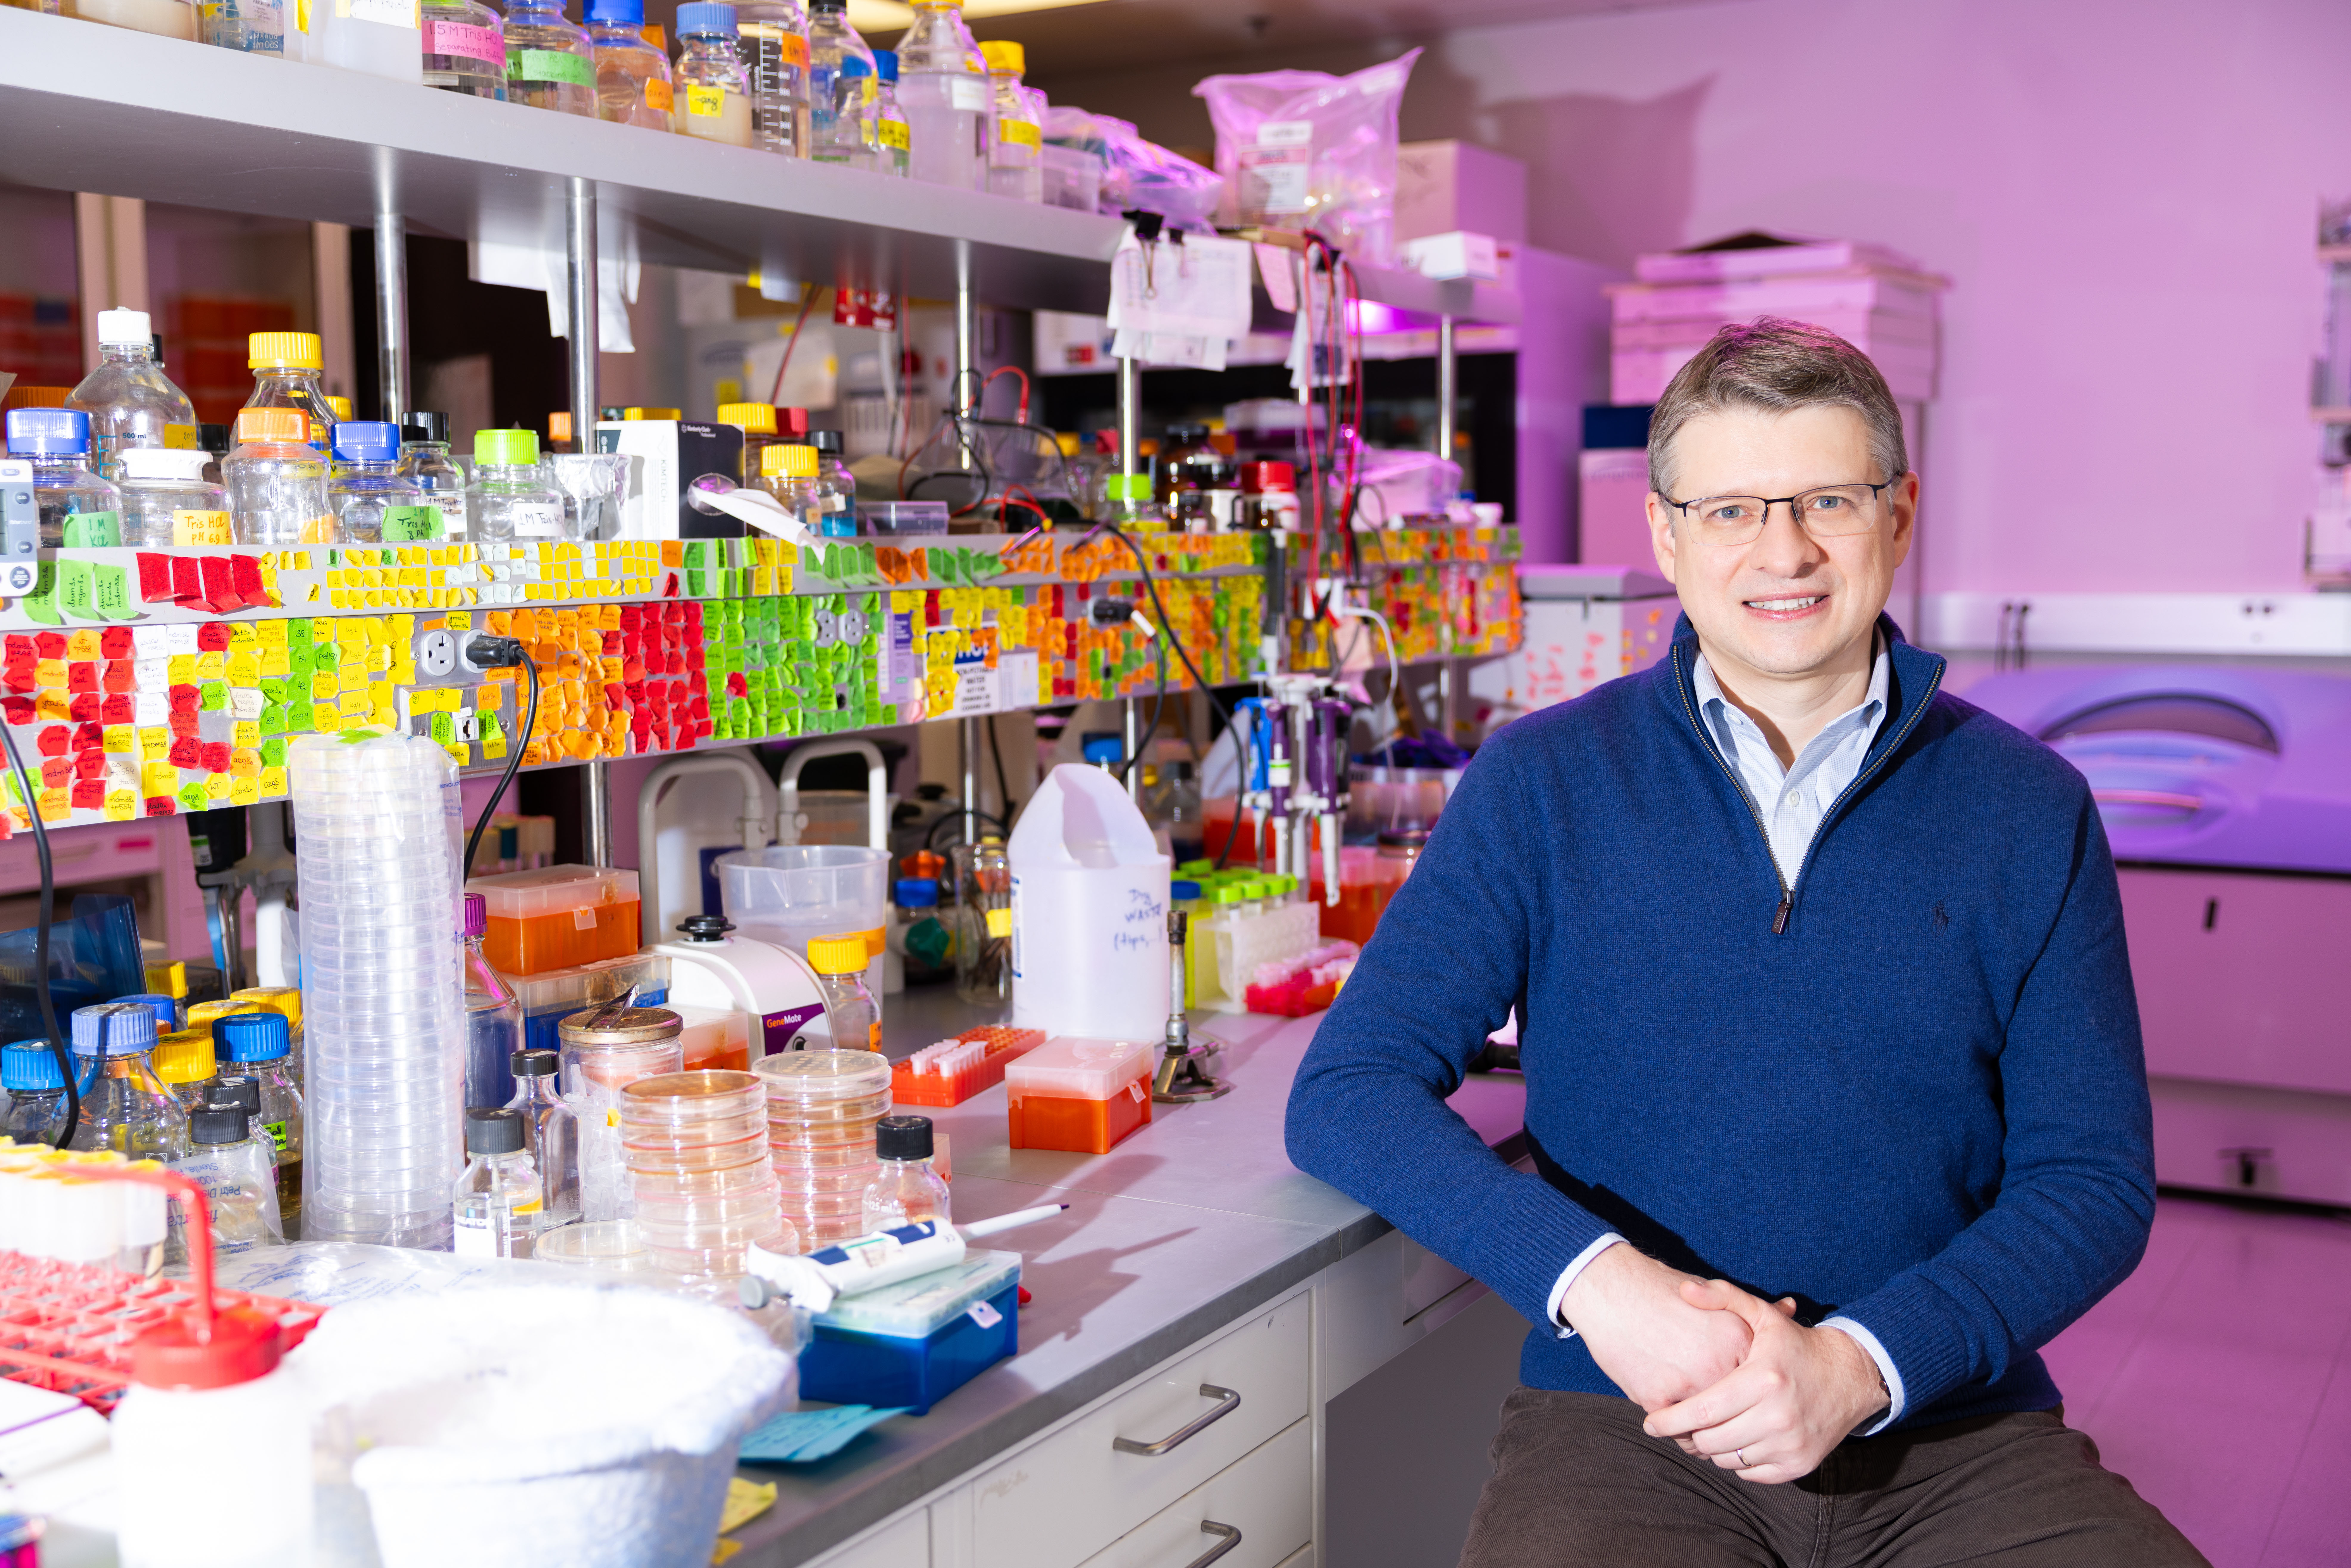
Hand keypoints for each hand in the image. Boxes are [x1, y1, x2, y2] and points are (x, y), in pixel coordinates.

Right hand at [1560, 1245, 1763, 1415]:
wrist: (1611, 1290)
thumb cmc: (1663, 1290)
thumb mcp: (1713, 1295)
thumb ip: (1753, 1311)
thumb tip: (1792, 1307)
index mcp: (1739, 1342)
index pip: (1760, 1391)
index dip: (1754, 1400)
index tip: (1748, 1404)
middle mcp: (1720, 1367)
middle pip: (1739, 1415)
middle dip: (1734, 1424)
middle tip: (1725, 1424)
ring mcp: (1688, 1385)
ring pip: (1708, 1431)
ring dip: (1705, 1435)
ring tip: (1699, 1428)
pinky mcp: (1656, 1399)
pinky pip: (1676, 1431)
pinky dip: (1675, 1430)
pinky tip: (1670, 1421)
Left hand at [1641, 1278, 1889, 1483]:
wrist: (1850, 1377)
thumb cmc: (1794, 1345)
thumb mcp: (1761, 1314)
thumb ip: (1721, 1297)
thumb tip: (1684, 1288)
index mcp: (1763, 1379)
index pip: (1702, 1411)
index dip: (1669, 1421)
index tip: (1649, 1423)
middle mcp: (1778, 1416)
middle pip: (1711, 1440)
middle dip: (1687, 1435)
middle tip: (1677, 1425)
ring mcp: (1791, 1444)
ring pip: (1728, 1460)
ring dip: (1712, 1447)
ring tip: (1706, 1429)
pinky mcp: (1800, 1464)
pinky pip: (1752, 1474)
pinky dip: (1738, 1461)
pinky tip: (1735, 1439)